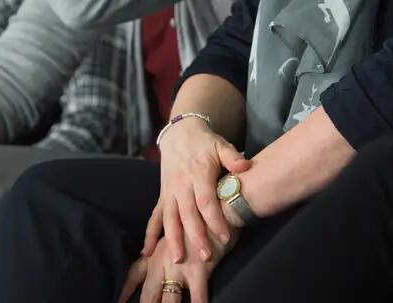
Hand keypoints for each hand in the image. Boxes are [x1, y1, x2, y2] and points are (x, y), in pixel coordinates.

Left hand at [120, 228, 237, 302]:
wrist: (219, 205)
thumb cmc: (200, 218)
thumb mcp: (176, 232)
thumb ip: (163, 247)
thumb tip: (154, 258)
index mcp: (155, 252)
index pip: (133, 276)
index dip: (124, 292)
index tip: (117, 302)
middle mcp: (162, 261)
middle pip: (148, 295)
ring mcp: (179, 267)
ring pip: (168, 300)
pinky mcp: (198, 270)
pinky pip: (197, 297)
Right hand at [142, 119, 249, 264]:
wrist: (179, 133)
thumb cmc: (204, 142)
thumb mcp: (220, 145)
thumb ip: (232, 157)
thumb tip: (245, 167)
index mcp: (198, 173)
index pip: (206, 201)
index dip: (215, 220)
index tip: (225, 237)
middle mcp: (181, 185)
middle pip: (187, 214)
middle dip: (196, 237)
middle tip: (205, 257)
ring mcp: (169, 192)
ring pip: (170, 219)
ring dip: (173, 240)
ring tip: (178, 259)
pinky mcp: (162, 196)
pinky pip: (155, 217)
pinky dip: (150, 234)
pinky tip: (147, 253)